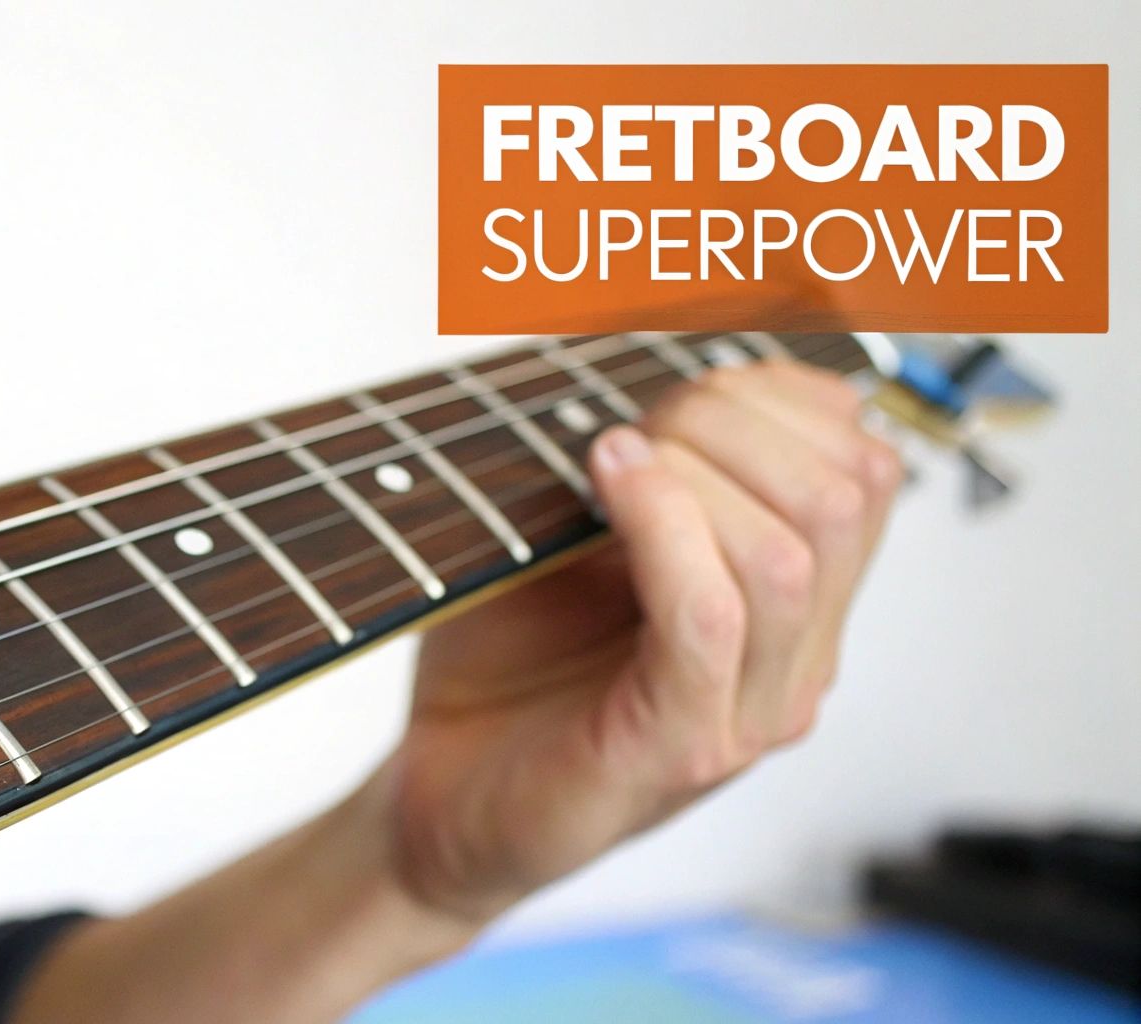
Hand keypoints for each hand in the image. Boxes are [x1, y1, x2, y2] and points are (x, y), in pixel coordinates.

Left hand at [379, 361, 901, 925]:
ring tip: (610, 456)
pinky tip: (612, 481)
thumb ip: (655, 468)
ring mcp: (747, 712)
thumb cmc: (504, 664)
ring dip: (694, 468)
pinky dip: (664, 526)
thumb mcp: (585, 538)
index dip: (778, 395)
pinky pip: (710, 617)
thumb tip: (699, 366)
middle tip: (635, 424)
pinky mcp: (679, 747)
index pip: (861, 468)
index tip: (672, 387)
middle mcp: (795, 660)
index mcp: (794, 606)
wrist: (439, 800)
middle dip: (735, 419)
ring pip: (792, 550)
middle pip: (845, 493)